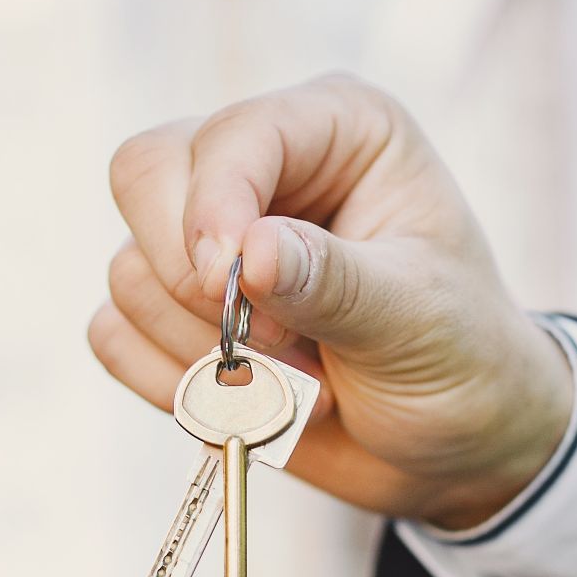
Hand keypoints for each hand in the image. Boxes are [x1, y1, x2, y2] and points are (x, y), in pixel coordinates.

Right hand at [91, 73, 573, 528]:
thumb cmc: (462, 360)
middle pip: (143, 175)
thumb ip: (334, 282)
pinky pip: (113, 335)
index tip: (227, 286)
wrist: (456, 446)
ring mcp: (208, 239)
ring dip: (205, 351)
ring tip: (300, 381)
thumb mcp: (418, 318)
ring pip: (128, 271)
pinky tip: (251, 401)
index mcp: (335, 130)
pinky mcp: (173, 311)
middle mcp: (263, 168)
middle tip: (278, 344)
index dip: (213, 206)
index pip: (228, 135)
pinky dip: (172, 384)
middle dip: (193, 280)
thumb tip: (246, 252)